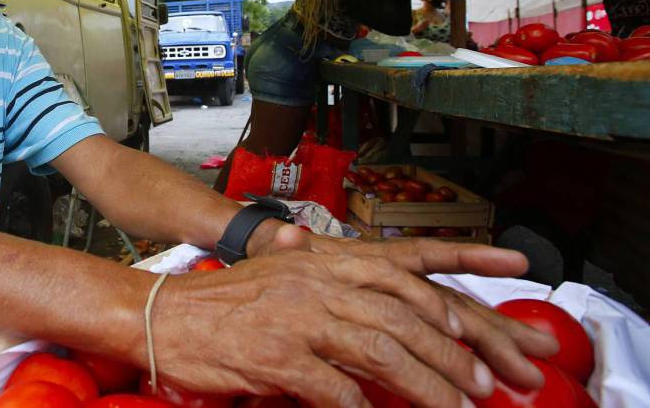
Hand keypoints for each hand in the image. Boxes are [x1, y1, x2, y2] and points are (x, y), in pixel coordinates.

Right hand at [232, 230, 558, 404]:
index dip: (444, 303)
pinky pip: (336, 389)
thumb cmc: (223, 304)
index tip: (482, 332)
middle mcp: (315, 282)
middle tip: (487, 384)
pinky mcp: (277, 356)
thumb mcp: (280, 277)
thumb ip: (324, 277)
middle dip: (452, 353)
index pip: (399, 273)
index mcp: (320, 262)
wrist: (162, 316)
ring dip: (427, 385)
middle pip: (401, 316)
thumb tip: (370, 297)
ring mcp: (296, 319)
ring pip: (381, 351)